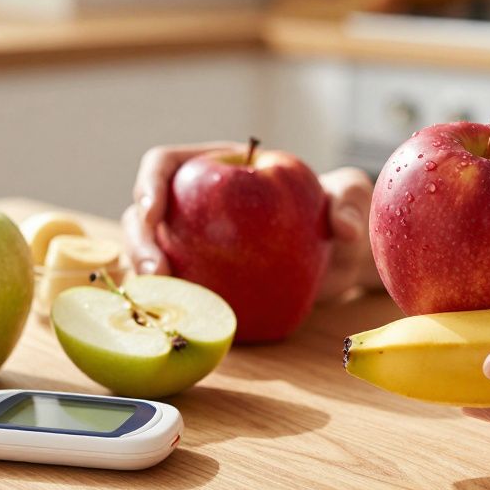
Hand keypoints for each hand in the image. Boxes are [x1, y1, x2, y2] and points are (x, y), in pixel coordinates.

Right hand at [121, 144, 379, 301]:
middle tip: (156, 273)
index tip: (153, 209)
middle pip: (143, 214)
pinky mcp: (204, 281)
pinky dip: (171, 306)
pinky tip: (178, 324)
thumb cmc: (339, 211)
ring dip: (145, 279)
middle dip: (139, 241)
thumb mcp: (350, 197)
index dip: (150, 183)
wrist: (340, 254)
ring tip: (160, 303)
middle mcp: (194, 205)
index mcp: (217, 167)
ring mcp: (193, 245)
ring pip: (150, 255)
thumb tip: (344, 228)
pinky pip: (179, 292)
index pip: (166, 164)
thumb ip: (348, 202)